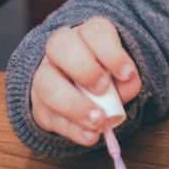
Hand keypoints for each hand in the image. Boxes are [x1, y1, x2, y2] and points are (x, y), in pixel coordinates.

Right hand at [30, 16, 140, 144]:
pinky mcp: (39, 105)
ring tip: (98, 121)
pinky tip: (89, 136)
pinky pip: (48, 116)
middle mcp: (59, 50)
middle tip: (103, 89)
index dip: (111, 52)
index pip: (93, 32)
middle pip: (60, 46)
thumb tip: (129, 84)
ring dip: (74, 105)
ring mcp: (44, 76)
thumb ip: (128, 77)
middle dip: (84, 69)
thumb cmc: (105, 73)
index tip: (127, 73)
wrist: (79, 86)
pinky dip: (71, 129)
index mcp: (85, 34)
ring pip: (47, 84)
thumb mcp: (120, 70)